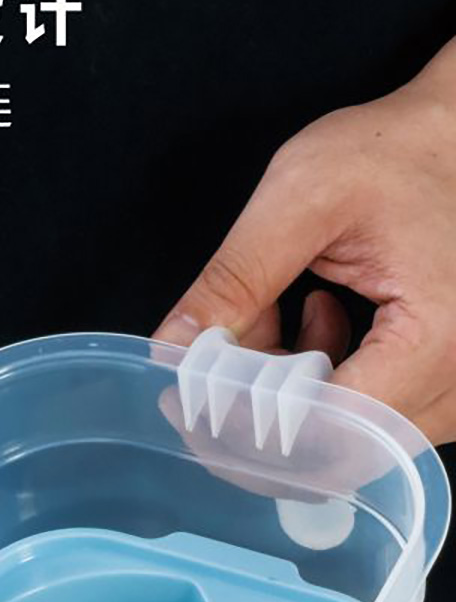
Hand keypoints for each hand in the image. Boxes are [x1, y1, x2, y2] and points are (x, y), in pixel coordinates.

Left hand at [154, 39, 455, 442]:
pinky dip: (314, 384)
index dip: (244, 425)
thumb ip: (235, 277)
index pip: (327, 431)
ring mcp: (454, 392)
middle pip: (332, 450)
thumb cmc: (398, 152)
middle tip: (211, 355)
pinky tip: (309, 318)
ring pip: (342, 441)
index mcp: (437, 340)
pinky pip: (363, 419)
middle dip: (254, 410)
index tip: (187, 396)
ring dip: (281, 394)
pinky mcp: (440, 388)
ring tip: (272, 312)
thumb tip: (174, 345)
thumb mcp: (304, 196)